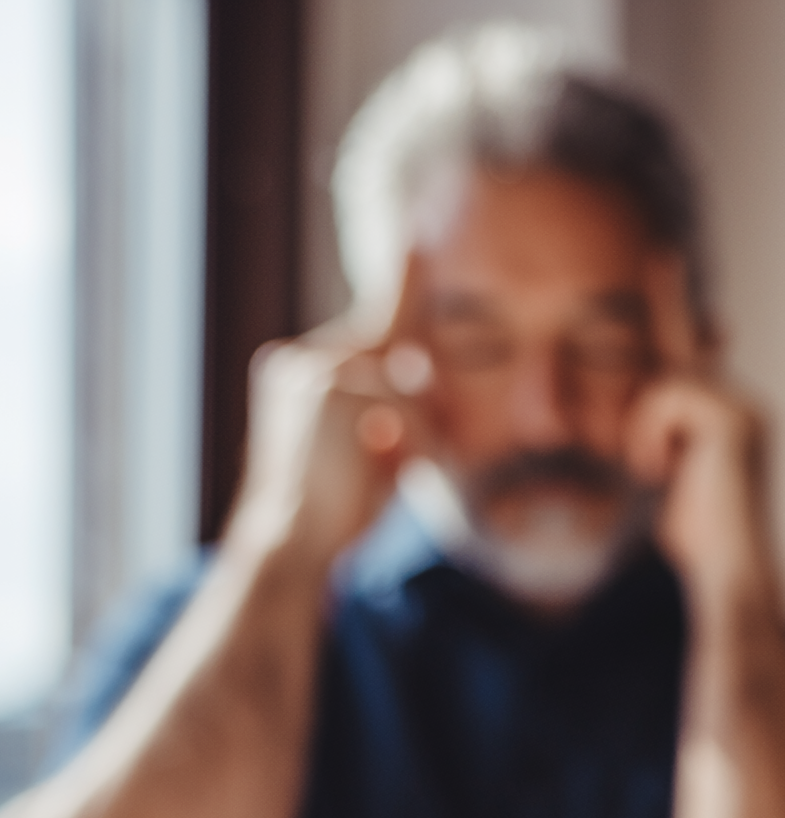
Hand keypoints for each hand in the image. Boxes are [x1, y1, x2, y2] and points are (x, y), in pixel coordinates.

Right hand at [225, 262, 429, 568]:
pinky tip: (382, 471)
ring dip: (416, 437)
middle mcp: (299, 363)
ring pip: (409, 388)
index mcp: (297, 375)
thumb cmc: (331, 515)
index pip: (367, 331)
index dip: (400, 283)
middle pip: (390, 340)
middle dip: (420, 384)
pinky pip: (410, 409)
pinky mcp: (333, 389)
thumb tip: (425, 376)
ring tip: (381, 474)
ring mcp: (314, 371)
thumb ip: (394, 412)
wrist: (289, 544)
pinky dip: (413, 446)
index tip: (416, 237)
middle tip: (426, 324)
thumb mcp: (371, 453)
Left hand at [624, 255, 784, 621]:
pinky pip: (663, 400)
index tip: (663, 254)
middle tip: (654, 336)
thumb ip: (652, 431)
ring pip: (660, 387)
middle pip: (667, 365)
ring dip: (643, 434)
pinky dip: (651, 438)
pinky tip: (665, 471)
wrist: (732, 574)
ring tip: (659, 473)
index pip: (691, 350)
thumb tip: (632, 408)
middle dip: (648, 383)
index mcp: (730, 414)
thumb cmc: (697, 538)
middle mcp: (743, 402)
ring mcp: (744, 407)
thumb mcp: (662, 472)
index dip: (674, 301)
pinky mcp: (734, 417)